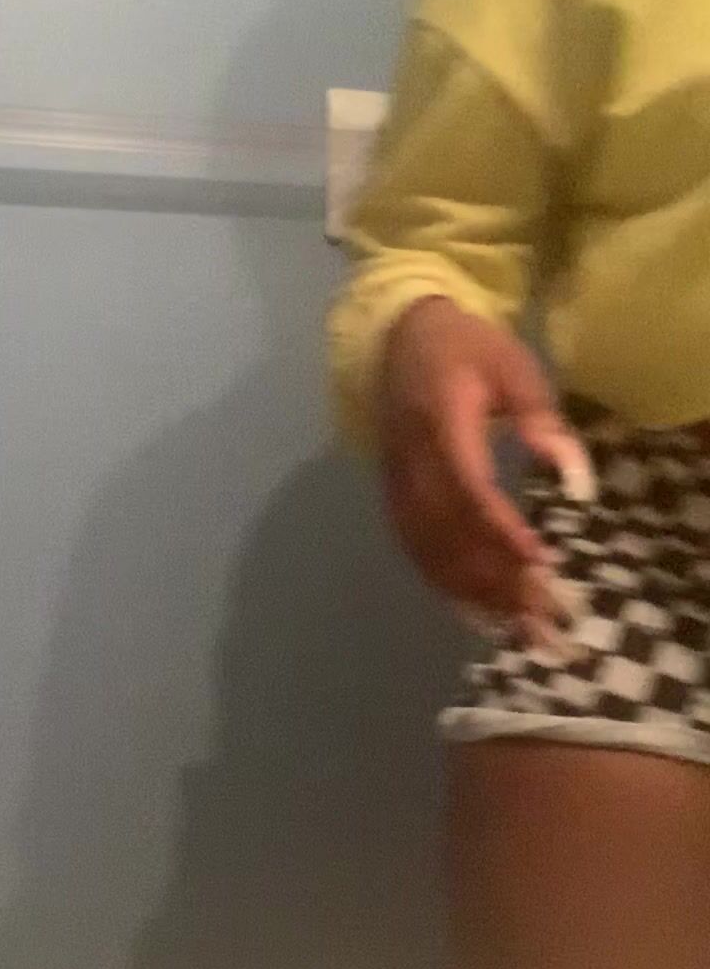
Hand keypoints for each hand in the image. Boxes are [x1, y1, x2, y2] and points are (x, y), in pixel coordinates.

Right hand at [376, 297, 591, 640]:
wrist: (397, 340)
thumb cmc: (466, 350)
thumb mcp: (513, 366)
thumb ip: (542, 419)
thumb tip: (575, 480)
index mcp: (439, 424)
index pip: (468, 489)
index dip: (500, 531)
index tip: (540, 564)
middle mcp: (410, 464)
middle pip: (451, 534)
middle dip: (498, 579)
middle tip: (544, 617)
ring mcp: (396, 487)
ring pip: (432, 552)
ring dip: (476, 594)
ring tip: (520, 629)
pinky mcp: (393, 501)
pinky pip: (417, 553)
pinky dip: (448, 587)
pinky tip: (480, 614)